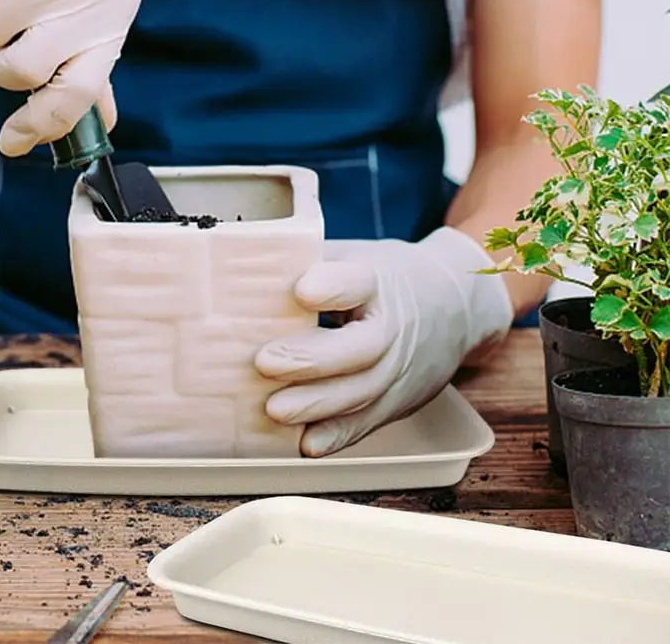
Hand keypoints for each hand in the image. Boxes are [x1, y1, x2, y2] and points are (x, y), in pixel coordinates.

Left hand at [255, 227, 512, 455]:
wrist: (457, 304)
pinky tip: (306, 445)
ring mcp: (399, 370)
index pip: (358, 283)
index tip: (301, 290)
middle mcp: (394, 328)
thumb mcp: (359, 256)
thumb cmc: (388, 277)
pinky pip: (367, 422)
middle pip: (360, 348)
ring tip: (273, 409)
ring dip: (316, 405)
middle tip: (264, 362)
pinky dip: (337, 436)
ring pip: (361, 392)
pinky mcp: (398, 401)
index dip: (332, 287)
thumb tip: (246, 267)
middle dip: (312, 359)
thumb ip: (312, 263)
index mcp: (378, 281)